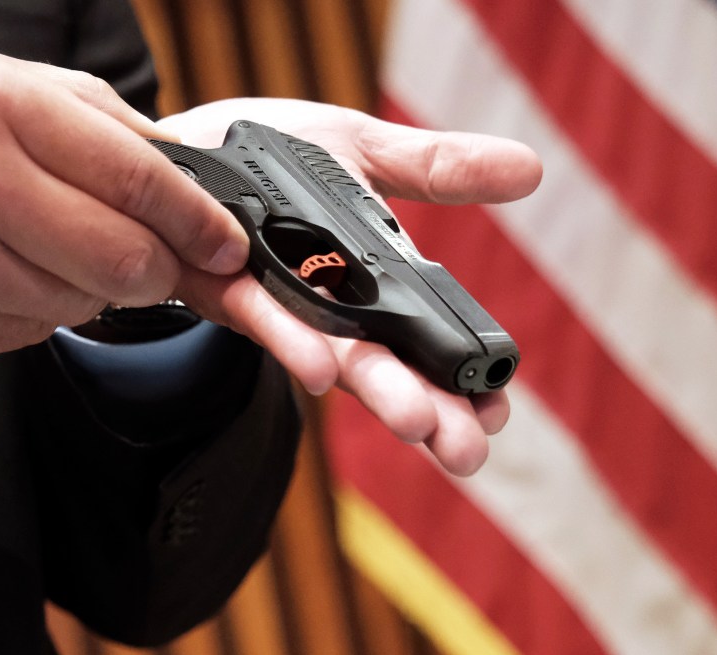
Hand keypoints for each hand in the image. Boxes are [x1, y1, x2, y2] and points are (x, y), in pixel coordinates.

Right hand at [0, 47, 248, 354]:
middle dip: (158, 266)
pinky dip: (39, 304)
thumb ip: (90, 120)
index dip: (199, 221)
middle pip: (128, 260)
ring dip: (90, 283)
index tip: (225, 243)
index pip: (139, 180)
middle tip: (150, 255)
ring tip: (36, 241)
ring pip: (87, 304)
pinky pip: (34, 330)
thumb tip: (177, 173)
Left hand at [161, 99, 541, 474]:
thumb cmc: (271, 151)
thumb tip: (531, 170)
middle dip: (428, 409)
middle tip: (468, 451)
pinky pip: (262, 318)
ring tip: (416, 422)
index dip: (460, 378)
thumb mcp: (364, 150)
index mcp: (370, 277)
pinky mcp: (227, 286)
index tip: (497, 411)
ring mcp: (280, 301)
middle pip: (386, 363)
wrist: (185, 142)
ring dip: (374, 387)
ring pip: (331, 353)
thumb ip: (436, 168)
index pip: (426, 337)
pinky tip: (322, 370)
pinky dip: (292, 342)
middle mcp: (329, 303)